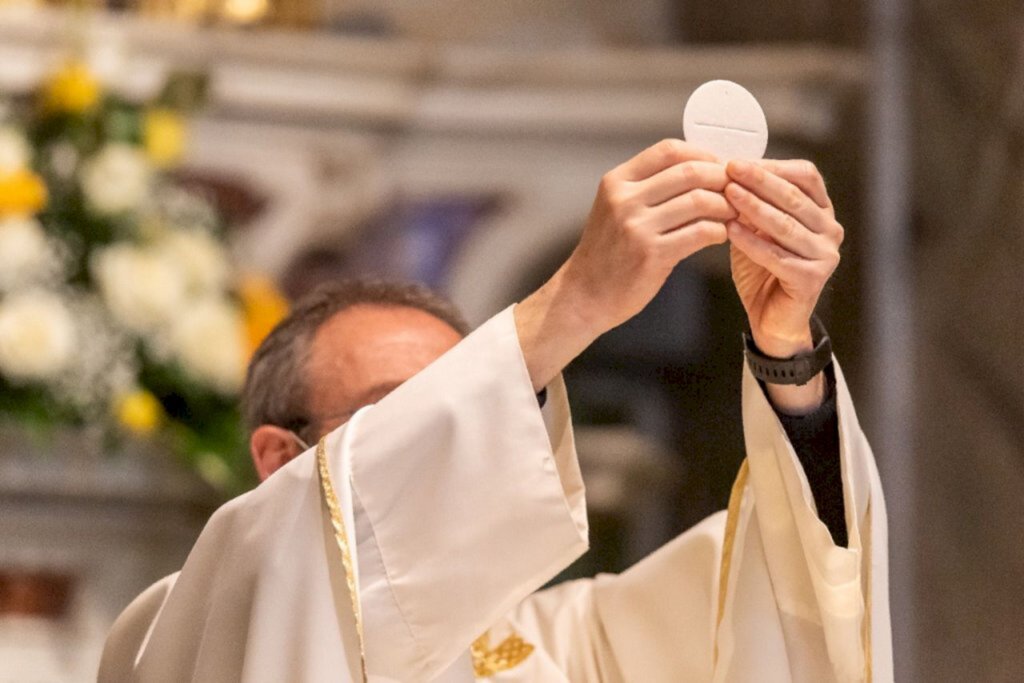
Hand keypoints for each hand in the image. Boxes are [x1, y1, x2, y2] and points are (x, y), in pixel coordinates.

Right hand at [562, 139, 736, 334]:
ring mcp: (637, 227)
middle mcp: (624, 199)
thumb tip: (699, 170)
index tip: (719, 166)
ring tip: (731, 214)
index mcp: (617, 181)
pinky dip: (718, 231)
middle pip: (689, 171)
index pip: (669, 150)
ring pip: (699, 201)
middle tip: (735, 189)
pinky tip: (719, 235)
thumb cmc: (606, 253)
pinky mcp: (651, 254)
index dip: (702, 154)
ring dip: (725, 206)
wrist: (583, 295)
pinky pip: (700, 232)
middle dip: (720, 178)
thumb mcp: (615, 208)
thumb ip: (647, 188)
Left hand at [724, 159, 842, 357]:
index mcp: (822, 211)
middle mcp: (830, 230)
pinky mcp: (812, 279)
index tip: (738, 160)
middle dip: (759, 181)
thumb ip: (751, 203)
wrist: (771, 317)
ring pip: (785, 225)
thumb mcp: (756, 228)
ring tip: (727, 194)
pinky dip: (751, 242)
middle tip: (730, 169)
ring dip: (753, 207)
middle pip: (794, 197)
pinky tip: (730, 230)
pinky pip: (776, 256)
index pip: (805, 176)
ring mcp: (825, 255)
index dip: (772, 166)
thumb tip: (729, 171)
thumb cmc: (763, 269)